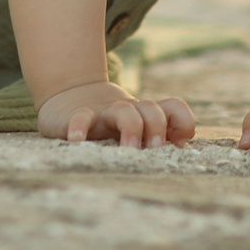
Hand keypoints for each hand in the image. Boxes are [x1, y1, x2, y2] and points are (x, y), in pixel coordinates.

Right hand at [37, 80, 195, 147]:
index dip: (182, 121)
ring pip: (124, 111)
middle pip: (150, 109)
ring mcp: (103, 113)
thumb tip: (182, 147)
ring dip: (132, 128)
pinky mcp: (76, 116)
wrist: (67, 100)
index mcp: (144, 116)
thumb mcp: (134, 130)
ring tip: (129, 149)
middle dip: (157, 128)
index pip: (172, 108)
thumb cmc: (108, 125)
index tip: (180, 143)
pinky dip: (80, 126)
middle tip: (155, 150)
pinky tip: (78, 139)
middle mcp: (127, 111)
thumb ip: (158, 137)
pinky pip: (81, 117)